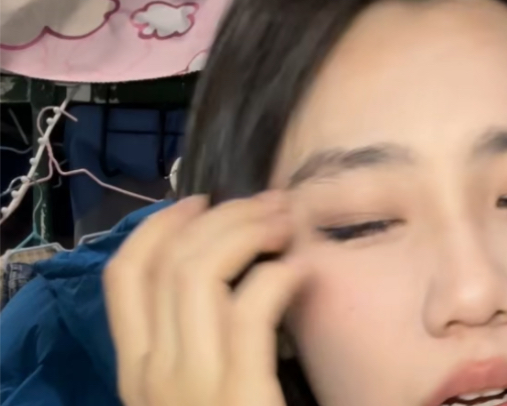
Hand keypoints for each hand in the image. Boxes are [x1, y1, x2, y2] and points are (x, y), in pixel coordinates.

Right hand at [104, 193, 305, 405]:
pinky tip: (302, 269)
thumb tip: (219, 266)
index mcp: (135, 371)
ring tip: (286, 226)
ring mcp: (190, 385)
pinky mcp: (240, 396)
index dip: (160, 224)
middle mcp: (151, 373)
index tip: (201, 201)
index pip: (123, 275)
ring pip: (199, 273)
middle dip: (223, 216)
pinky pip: (250, 311)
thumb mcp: (192, 388)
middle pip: (170, 262)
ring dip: (249, 233)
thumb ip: (193, 338)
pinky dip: (279, 276)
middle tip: (270, 204)